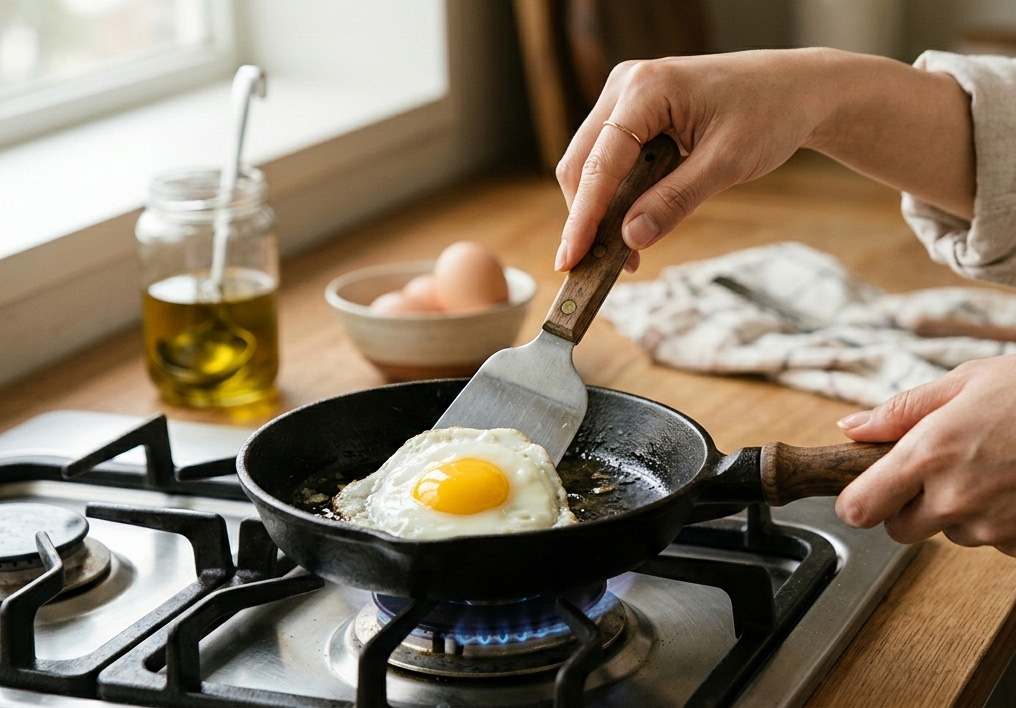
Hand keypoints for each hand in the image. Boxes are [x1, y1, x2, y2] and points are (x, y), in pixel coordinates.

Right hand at [555, 49, 829, 272]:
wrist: (796, 89)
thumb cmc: (770, 115)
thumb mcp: (727, 163)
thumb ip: (675, 201)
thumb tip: (629, 239)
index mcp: (646, 88)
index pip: (600, 162)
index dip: (583, 216)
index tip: (570, 260)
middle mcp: (626, 85)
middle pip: (582, 163)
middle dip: (586, 217)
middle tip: (597, 266)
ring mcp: (626, 95)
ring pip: (589, 163)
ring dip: (599, 210)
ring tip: (623, 253)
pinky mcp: (633, 111)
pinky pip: (609, 158)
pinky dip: (615, 195)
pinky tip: (631, 224)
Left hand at [836, 355, 1015, 555]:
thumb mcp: (966, 381)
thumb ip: (901, 411)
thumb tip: (851, 428)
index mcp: (928, 454)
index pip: (859, 508)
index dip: (858, 502)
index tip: (864, 491)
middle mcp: (955, 498)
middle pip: (900, 530)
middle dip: (909, 506)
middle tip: (939, 470)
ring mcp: (993, 526)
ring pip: (951, 533)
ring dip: (960, 510)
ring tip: (993, 466)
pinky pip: (994, 540)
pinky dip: (999, 519)